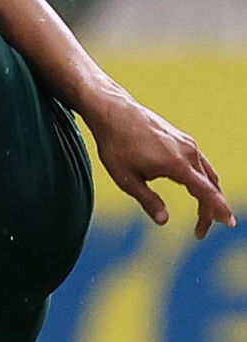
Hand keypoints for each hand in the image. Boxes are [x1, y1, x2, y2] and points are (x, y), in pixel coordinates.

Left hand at [84, 88, 234, 238]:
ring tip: (203, 213)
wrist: (112, 111)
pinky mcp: (182, 137)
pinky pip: (200, 162)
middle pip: (209, 186)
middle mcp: (187, 151)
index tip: (229, 223)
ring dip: (208, 194)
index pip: (207, 192)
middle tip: (200, 231)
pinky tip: (196, 187)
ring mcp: (186, 142)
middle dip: (209, 210)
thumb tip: (165, 221)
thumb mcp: (126, 178)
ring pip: (207, 173)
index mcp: (176, 164)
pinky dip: (203, 178)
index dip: (219, 210)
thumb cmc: (116, 144)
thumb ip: (148, 201)